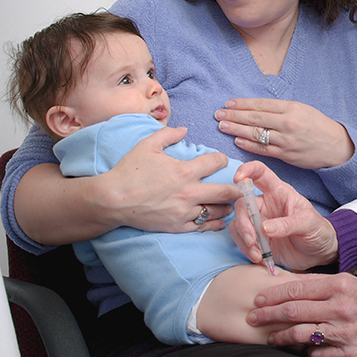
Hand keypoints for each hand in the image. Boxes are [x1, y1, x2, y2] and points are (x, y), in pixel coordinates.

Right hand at [102, 126, 237, 232]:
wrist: (112, 199)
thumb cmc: (129, 170)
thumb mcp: (147, 145)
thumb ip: (168, 134)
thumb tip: (184, 129)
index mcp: (184, 171)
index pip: (215, 162)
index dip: (222, 159)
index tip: (222, 160)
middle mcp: (189, 192)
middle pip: (225, 191)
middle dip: (238, 188)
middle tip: (244, 186)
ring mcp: (184, 211)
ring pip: (217, 211)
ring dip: (227, 206)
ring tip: (231, 202)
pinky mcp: (177, 226)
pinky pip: (203, 227)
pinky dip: (215, 224)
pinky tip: (221, 220)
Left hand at [215, 98, 353, 168]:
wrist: (335, 146)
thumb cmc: (318, 125)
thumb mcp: (302, 109)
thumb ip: (280, 109)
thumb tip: (255, 108)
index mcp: (291, 108)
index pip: (260, 104)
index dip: (242, 104)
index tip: (228, 103)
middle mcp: (287, 123)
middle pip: (254, 118)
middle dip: (234, 116)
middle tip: (218, 114)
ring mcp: (286, 140)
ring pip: (256, 134)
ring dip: (236, 129)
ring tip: (222, 126)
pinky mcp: (285, 155)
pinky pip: (263, 149)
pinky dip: (248, 145)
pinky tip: (237, 140)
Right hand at [229, 161, 337, 269]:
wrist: (321, 253)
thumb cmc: (318, 230)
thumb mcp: (309, 223)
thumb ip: (288, 224)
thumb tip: (264, 228)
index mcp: (278, 191)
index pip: (259, 173)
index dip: (247, 170)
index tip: (238, 178)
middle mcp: (265, 204)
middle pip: (242, 204)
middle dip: (243, 223)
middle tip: (252, 240)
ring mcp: (259, 222)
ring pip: (238, 223)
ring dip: (244, 239)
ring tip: (258, 254)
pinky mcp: (257, 239)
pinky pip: (241, 240)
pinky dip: (245, 249)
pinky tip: (259, 258)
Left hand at [246, 273, 356, 356]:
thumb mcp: (347, 281)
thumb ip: (319, 284)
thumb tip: (289, 285)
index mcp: (337, 286)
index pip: (295, 290)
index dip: (273, 295)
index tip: (259, 299)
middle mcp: (339, 308)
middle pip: (293, 312)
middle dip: (268, 315)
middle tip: (253, 317)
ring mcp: (344, 334)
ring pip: (301, 335)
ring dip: (281, 336)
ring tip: (270, 336)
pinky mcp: (350, 355)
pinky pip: (318, 355)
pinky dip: (307, 351)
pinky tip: (301, 349)